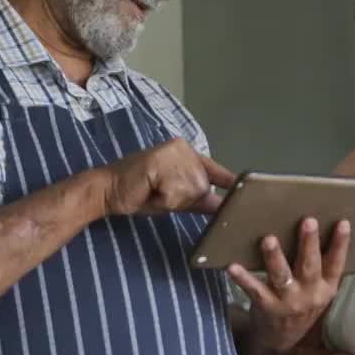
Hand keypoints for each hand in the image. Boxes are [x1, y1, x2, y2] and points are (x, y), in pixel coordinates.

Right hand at [100, 139, 235, 215]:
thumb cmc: (140, 194)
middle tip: (160, 193)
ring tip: (153, 191)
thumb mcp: (176, 198)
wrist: (108, 190)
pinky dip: (162, 198)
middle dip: (183, 199)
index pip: (216, 171)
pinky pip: (174, 192)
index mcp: (188, 154)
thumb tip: (223, 207)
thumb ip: (199, 199)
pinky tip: (148, 189)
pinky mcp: (160, 160)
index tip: (246, 187)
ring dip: (172, 199)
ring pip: (191, 191)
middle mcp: (183, 148)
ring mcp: (172, 151)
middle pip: (203, 187)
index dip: (230, 182)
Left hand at [226, 218, 350, 353]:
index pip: (336, 264)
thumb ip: (319, 268)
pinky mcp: (268, 308)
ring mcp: (289, 302)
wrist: (282, 340)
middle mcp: (310, 295)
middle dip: (309, 243)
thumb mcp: (318, 291)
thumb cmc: (301, 304)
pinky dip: (244, 279)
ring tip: (269, 240)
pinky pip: (255, 291)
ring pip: (282, 276)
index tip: (343, 223)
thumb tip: (316, 228)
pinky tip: (233, 267)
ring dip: (275, 257)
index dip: (340, 244)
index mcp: (326, 288)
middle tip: (308, 221)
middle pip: (310, 266)